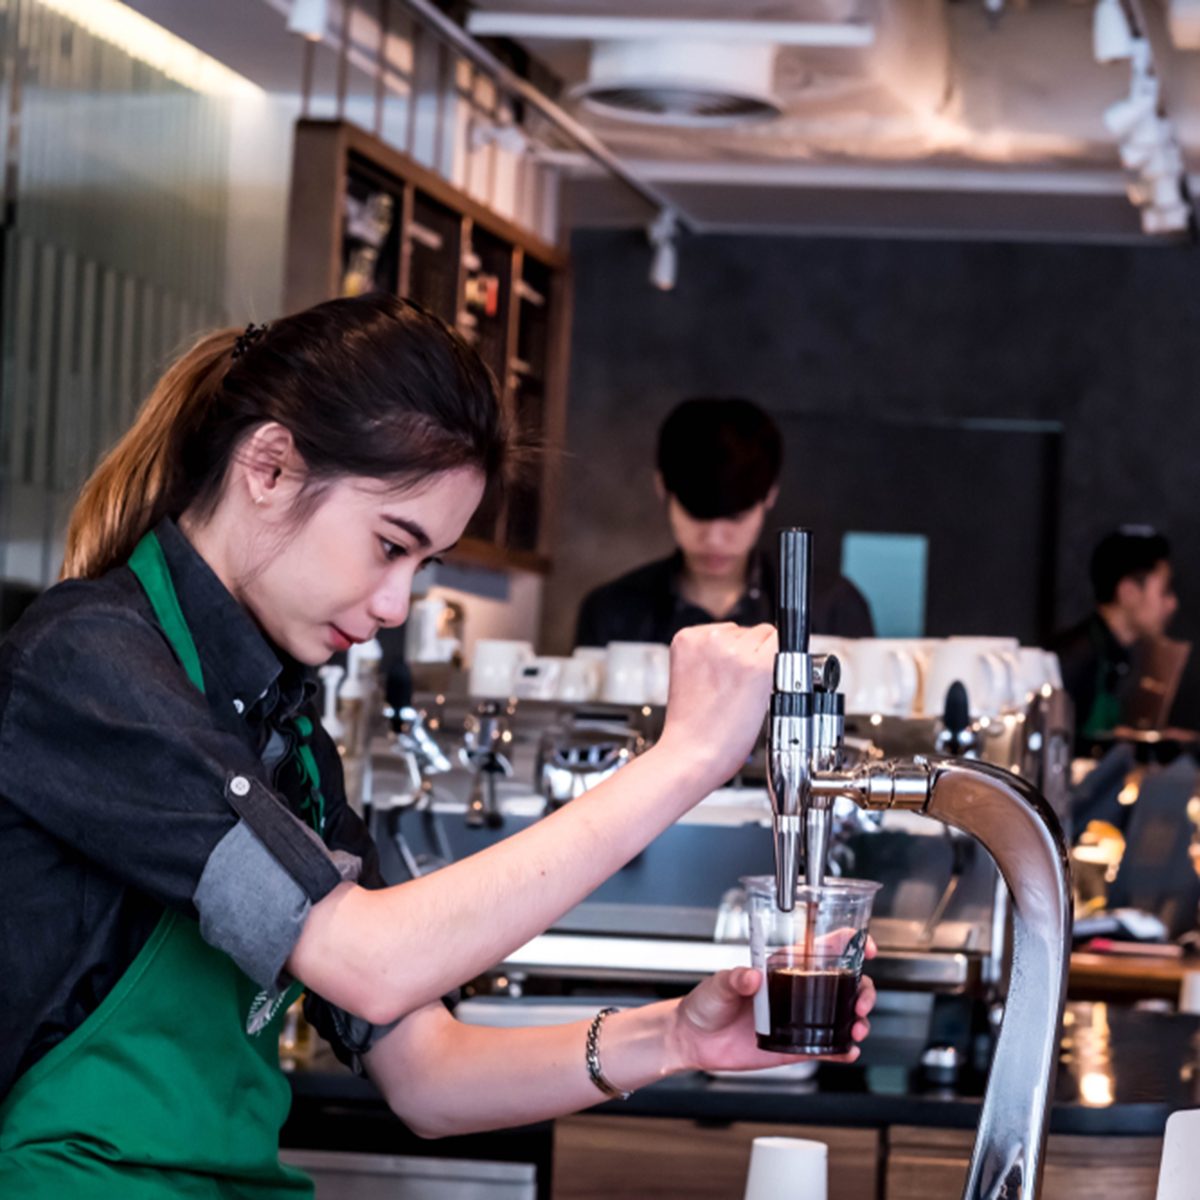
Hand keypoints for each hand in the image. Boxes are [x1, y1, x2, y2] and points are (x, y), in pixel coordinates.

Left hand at [656, 623, 775, 788]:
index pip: (778, 635)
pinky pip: (707, 632)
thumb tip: (768, 646)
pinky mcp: (685, 641)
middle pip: (755, 631)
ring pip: (731, 631)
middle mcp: (730, 648)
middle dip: (751, 652)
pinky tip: (706, 671)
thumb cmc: (727, 739)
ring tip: (721, 679)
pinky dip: (708, 647)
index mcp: (757, 664)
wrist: (692, 752)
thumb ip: (770, 666)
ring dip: (729, 648)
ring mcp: (705, 643)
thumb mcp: (767, 699)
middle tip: (741, 681)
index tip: (768, 663)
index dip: (773, 652)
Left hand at [667, 941, 877, 1073]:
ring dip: (858, 1020)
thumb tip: (751, 976)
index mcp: (782, 968)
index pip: (821, 949)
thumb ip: (734, 979)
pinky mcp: (795, 1046)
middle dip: (863, 989)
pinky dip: (842, 1049)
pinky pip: (826, 1047)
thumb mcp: (718, 985)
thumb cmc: (705, 1005)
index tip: (865, 946)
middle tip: (861, 1002)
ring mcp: (799, 1019)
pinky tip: (848, 1050)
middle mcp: (795, 992)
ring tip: (856, 1029)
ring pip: (842, 1015)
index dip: (848, 943)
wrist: (694, 1040)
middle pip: (843, 984)